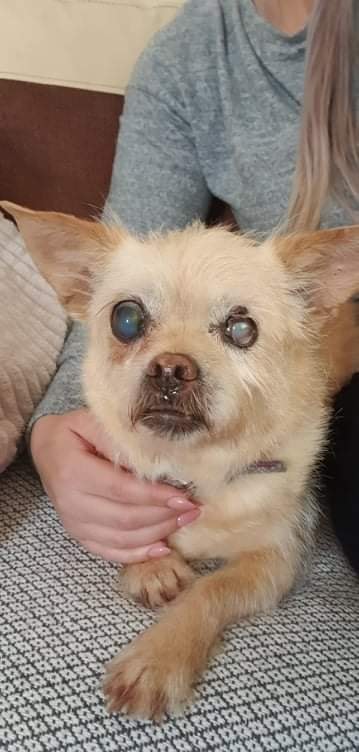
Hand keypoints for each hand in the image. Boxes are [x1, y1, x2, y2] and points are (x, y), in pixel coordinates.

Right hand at [30, 408, 199, 563]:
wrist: (47, 449)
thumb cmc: (74, 432)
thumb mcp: (93, 422)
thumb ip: (120, 440)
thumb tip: (157, 459)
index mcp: (73, 471)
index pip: (121, 490)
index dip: (154, 496)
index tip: (184, 496)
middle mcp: (71, 503)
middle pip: (125, 519)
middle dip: (164, 516)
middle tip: (194, 508)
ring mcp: (74, 523)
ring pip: (121, 539)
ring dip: (158, 533)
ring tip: (185, 521)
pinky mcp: (79, 535)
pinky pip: (110, 552)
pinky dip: (138, 554)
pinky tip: (162, 547)